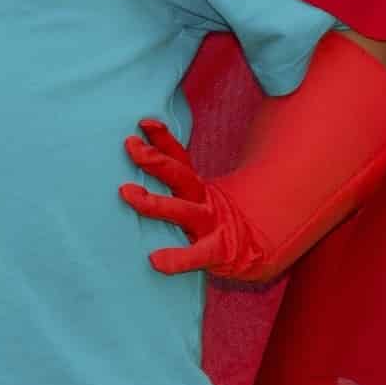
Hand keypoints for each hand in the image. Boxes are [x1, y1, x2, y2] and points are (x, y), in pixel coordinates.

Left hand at [118, 119, 265, 279]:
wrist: (258, 253)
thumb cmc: (216, 222)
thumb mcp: (198, 198)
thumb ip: (173, 180)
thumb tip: (144, 147)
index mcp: (197, 188)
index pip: (179, 159)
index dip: (163, 140)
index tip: (145, 123)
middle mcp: (203, 201)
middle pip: (179, 176)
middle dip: (155, 160)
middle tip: (132, 146)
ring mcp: (211, 225)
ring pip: (182, 211)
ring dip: (154, 203)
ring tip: (127, 193)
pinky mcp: (219, 252)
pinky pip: (197, 255)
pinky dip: (178, 259)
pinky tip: (156, 261)